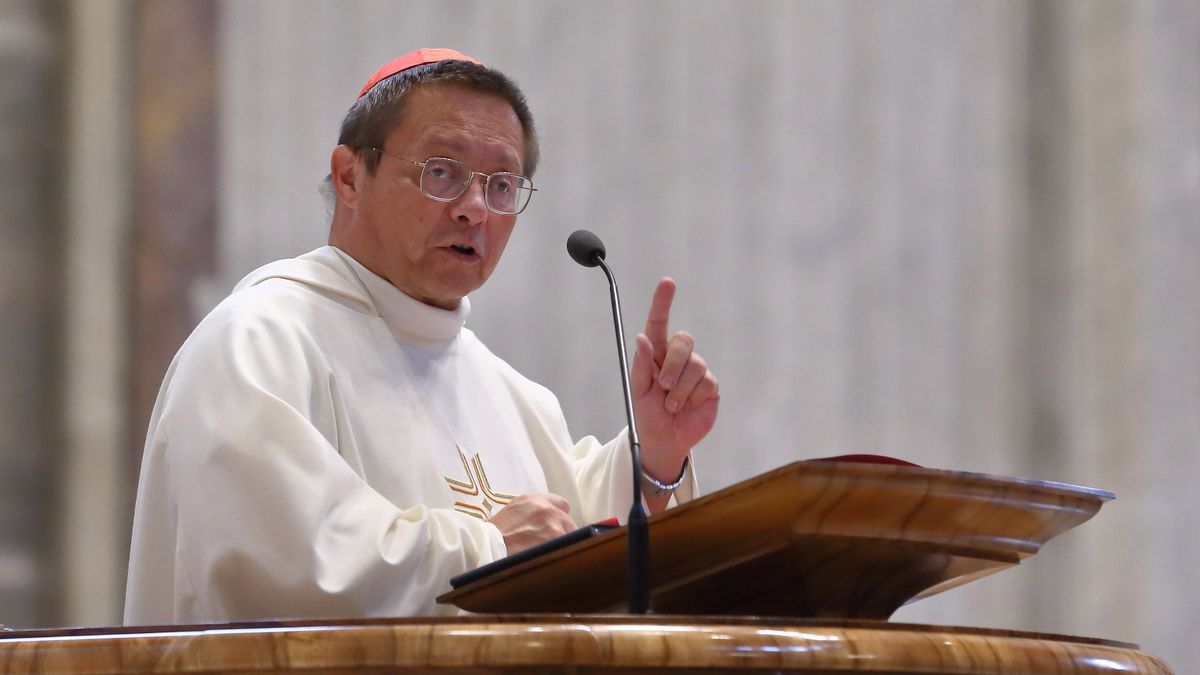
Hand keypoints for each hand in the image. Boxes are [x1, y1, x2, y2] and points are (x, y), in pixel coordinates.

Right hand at [490, 493, 574, 554]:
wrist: (488, 547)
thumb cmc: (495, 536)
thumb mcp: (511, 514)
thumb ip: (530, 513)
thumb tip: (542, 524)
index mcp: (533, 500)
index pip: (561, 504)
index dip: (560, 518)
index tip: (558, 526)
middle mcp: (545, 508)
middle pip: (568, 522)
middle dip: (562, 534)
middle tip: (549, 546)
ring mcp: (553, 523)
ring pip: (569, 537)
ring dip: (561, 546)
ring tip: (545, 556)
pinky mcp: (556, 539)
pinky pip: (567, 548)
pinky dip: (560, 555)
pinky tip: (548, 560)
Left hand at [631, 277, 719, 482]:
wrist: (664, 440)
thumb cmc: (647, 413)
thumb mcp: (638, 390)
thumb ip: (641, 364)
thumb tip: (642, 338)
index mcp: (656, 354)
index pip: (659, 323)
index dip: (663, 302)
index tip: (667, 282)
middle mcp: (678, 358)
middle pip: (683, 341)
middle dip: (673, 363)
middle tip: (663, 386)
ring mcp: (696, 371)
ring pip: (695, 364)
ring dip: (679, 388)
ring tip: (671, 405)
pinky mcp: (710, 386)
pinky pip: (705, 381)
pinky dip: (691, 397)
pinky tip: (685, 407)